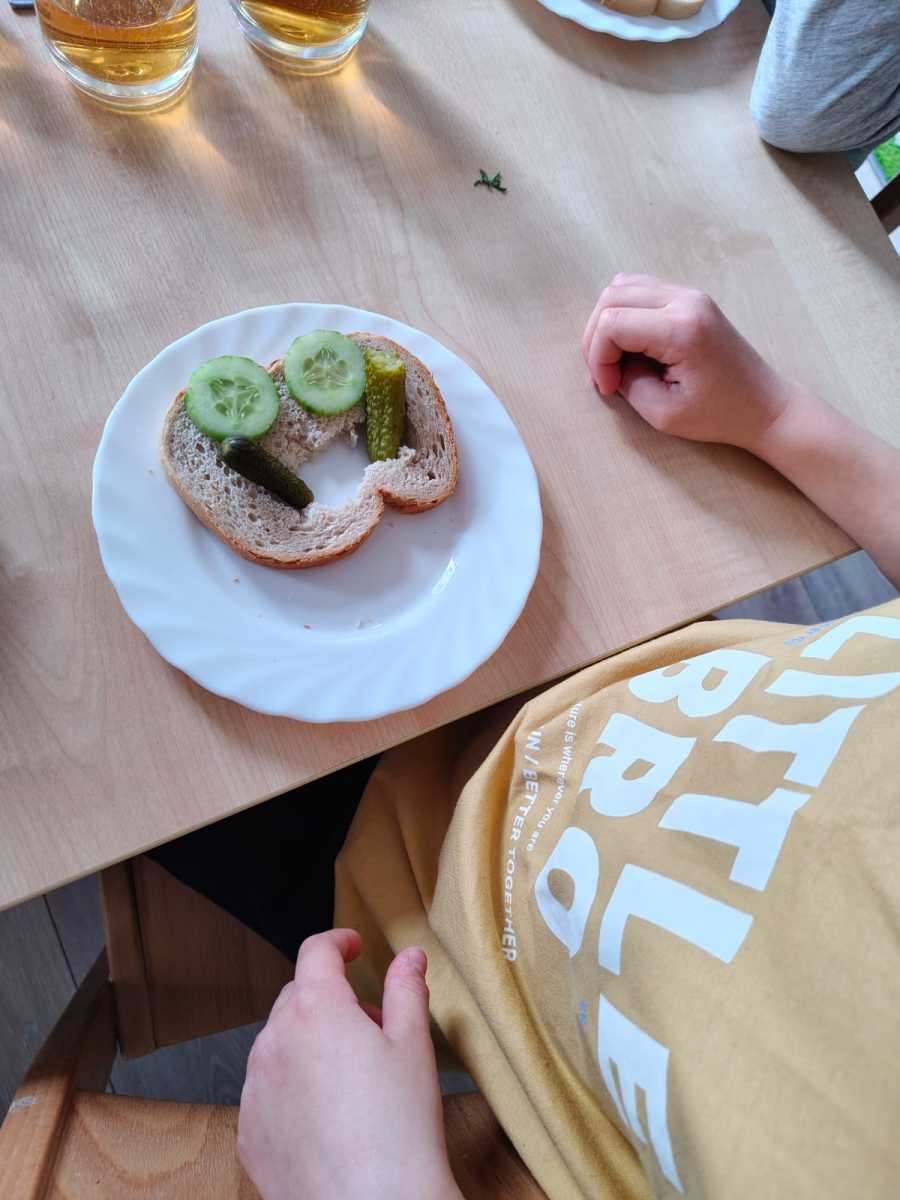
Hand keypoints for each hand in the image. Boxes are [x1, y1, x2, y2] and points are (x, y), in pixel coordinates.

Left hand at [238, 929, 461, 1199]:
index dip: (337, 942)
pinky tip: (327, 1115)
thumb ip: (407, 990)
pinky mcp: (249, 1131)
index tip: (352, 946)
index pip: (316, 952)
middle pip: (297, 997)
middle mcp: (274, 1041)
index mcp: (315, 1009)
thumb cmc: (399, 1129)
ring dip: (308, 1044)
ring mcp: (256, 1088)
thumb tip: (409, 957)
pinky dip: (291, 1088)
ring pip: (280, 1044)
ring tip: (351, 1079)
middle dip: (331, 1001)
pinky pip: (267, 1091)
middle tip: (372, 1029)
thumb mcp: (414, 1046)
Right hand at [581, 274, 795, 451]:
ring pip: (622, 287)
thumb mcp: (663, 413)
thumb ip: (627, 383)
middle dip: (596, 339)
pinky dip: (624, 314)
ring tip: (616, 359)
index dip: (597, 358)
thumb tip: (608, 365)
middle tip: (606, 375)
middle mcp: (685, 300)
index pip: (612, 323)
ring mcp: (690, 294)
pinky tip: (631, 345)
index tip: (609, 388)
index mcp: (681, 329)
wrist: (764, 405)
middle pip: (612, 297)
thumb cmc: (719, 414)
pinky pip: (641, 290)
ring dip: (607, 323)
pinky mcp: (691, 298)